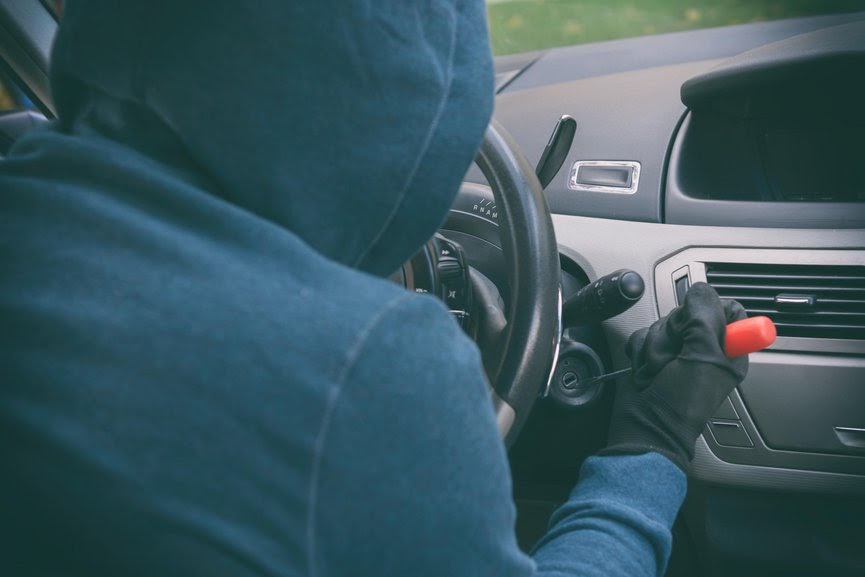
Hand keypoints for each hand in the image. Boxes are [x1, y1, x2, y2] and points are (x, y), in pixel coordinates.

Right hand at [599, 282, 748, 470]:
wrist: (644, 426)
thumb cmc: (680, 405)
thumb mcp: (702, 358)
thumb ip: (705, 318)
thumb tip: (700, 289)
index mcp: (728, 349)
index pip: (726, 308)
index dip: (708, 313)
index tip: (699, 328)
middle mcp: (703, 347)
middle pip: (687, 312)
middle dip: (674, 334)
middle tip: (676, 358)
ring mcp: (676, 351)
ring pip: (662, 323)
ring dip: (655, 347)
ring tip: (660, 372)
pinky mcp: (651, 353)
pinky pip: (642, 333)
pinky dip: (640, 351)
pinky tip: (647, 371)